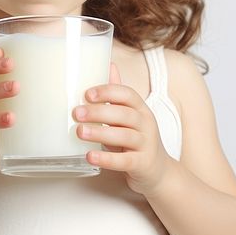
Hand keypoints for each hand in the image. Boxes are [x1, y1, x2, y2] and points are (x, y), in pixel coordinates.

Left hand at [74, 62, 170, 195]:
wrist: (158, 170)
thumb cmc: (137, 138)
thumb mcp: (130, 114)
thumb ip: (118, 93)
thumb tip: (109, 63)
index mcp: (140, 109)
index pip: (127, 94)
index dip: (108, 91)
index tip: (87, 94)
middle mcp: (146, 124)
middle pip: (124, 114)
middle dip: (99, 112)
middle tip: (77, 113)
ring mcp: (145, 145)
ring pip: (124, 136)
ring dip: (100, 133)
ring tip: (80, 132)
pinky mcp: (142, 164)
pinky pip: (124, 160)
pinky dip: (107, 159)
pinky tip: (90, 156)